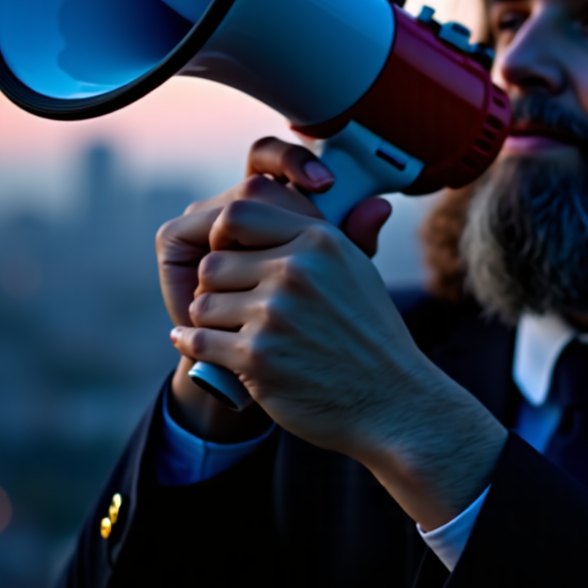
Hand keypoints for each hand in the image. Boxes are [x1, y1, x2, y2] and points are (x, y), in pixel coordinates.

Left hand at [169, 179, 506, 528]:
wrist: (391, 402)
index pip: (238, 213)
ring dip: (210, 322)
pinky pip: (198, 341)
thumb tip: (293, 184)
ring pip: (203, 303)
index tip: (231, 257)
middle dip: (218, 287)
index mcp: (320, 241)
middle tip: (234, 308)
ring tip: (233, 335)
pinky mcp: (257, 358)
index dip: (223, 235)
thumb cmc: (371, 336)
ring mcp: (275, 315)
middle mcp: (296, 271)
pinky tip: (207, 351)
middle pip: (214, 262)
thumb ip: (318, 231)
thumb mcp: (356, 270)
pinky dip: (196, 348)